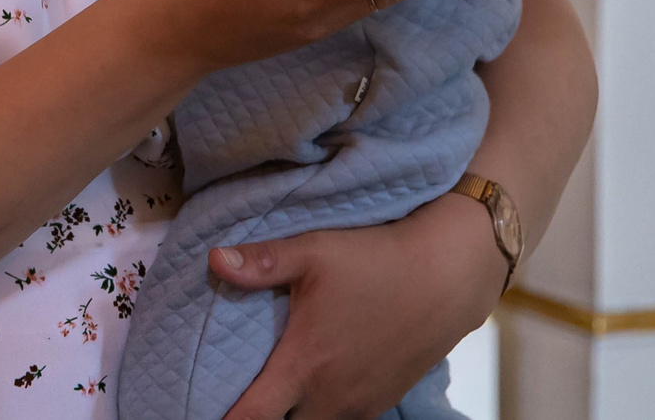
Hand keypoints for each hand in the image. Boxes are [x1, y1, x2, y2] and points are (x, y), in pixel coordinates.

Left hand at [210, 192, 502, 419]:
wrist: (448, 277)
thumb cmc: (377, 261)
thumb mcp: (314, 251)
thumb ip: (261, 263)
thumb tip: (212, 259)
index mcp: (303, 365)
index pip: (252, 417)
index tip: (206, 411)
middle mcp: (330, 396)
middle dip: (261, 417)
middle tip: (246, 398)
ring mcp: (360, 404)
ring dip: (295, 415)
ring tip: (279, 395)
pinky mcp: (384, 402)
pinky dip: (323, 412)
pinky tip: (317, 390)